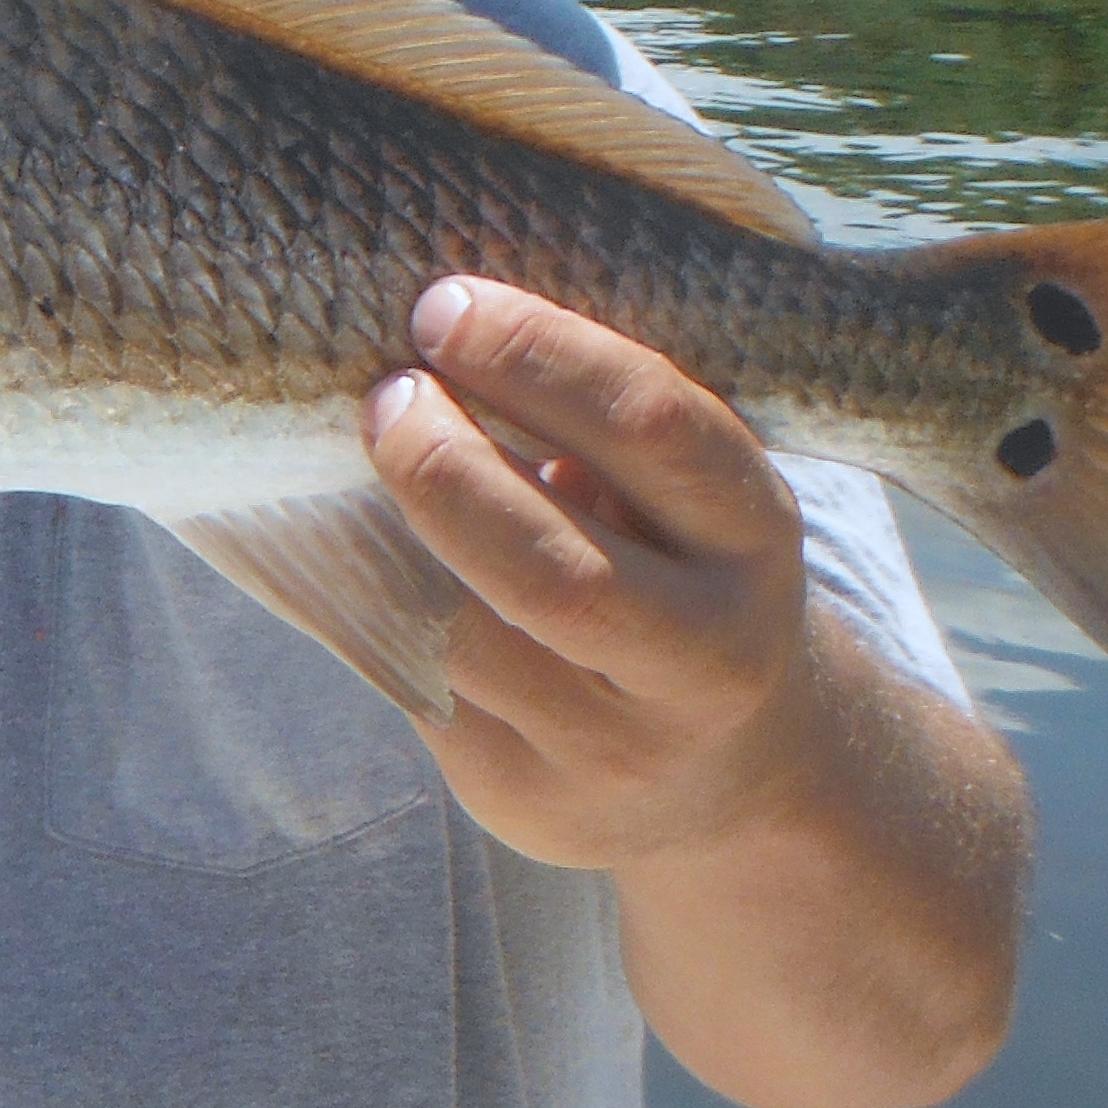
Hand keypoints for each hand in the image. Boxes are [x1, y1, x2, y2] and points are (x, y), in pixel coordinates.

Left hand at [364, 274, 818, 870]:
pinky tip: (355, 546)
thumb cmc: (675, 568)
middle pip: (554, 574)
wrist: (733, 774)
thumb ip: (594, 424)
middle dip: (443, 470)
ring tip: (355, 463)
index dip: (536, 356)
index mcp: (752, 539)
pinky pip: (421, 688)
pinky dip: (371, 604)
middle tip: (385, 395)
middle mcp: (704, 660)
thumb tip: (435, 325)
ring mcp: (616, 751)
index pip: (651, 431)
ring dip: (386, 540)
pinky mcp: (528, 801)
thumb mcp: (683, 493)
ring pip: (466, 643)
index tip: (442, 307)